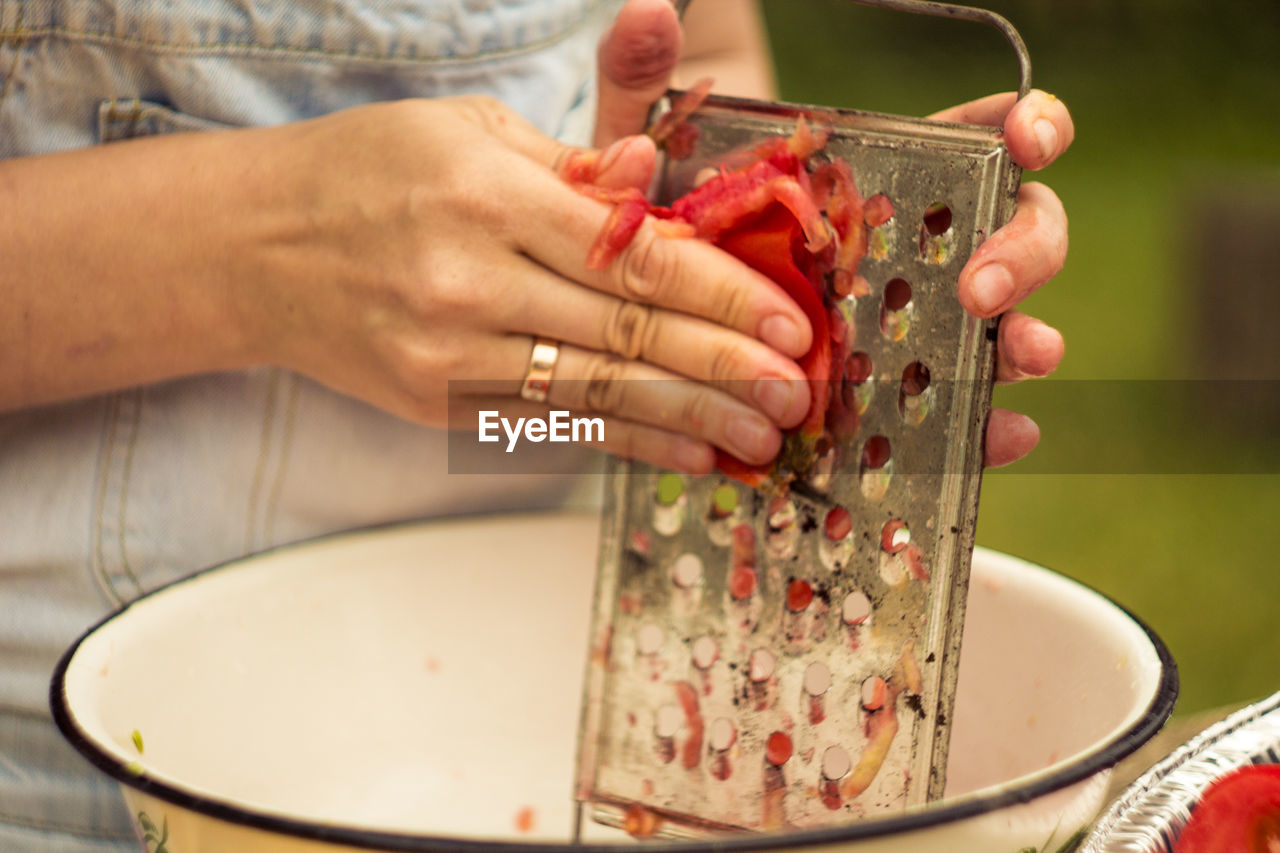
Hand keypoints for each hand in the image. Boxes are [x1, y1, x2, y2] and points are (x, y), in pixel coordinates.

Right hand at [236, 98, 812, 473]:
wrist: (254, 248)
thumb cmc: (369, 172)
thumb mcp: (467, 132)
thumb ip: (570, 165)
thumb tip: (655, 185)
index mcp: (487, 193)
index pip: (632, 257)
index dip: (721, 295)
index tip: (787, 322)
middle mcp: (469, 279)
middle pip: (625, 336)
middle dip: (726, 369)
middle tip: (797, 394)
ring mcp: (448, 352)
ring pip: (596, 394)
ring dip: (691, 420)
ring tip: (763, 439)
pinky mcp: (436, 402)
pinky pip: (551, 427)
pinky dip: (625, 441)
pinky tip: (687, 452)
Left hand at [594, 1, 1074, 467]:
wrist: (642, 309)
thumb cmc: (663, 221)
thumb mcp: (643, 156)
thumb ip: (643, 79)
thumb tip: (646, 12)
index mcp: (880, 176)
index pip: (977, 138)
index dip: (1028, 127)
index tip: (1030, 139)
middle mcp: (913, 245)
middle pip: (1014, 227)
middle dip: (1025, 248)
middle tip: (983, 287)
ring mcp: (909, 320)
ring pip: (1004, 322)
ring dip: (1024, 339)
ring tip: (1021, 354)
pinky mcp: (889, 389)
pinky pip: (954, 407)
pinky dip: (986, 425)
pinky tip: (999, 436)